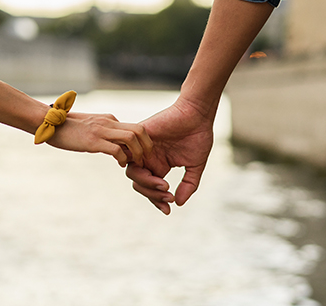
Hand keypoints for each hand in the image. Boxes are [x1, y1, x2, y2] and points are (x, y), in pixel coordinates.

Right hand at [45, 112, 152, 167]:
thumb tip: (111, 145)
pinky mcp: (93, 141)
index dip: (143, 143)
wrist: (48, 122)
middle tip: (145, 160)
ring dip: (138, 153)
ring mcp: (101, 130)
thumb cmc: (66, 127)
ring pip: (132, 138)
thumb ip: (102, 133)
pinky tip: (119, 164)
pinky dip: (122, 159)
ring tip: (135, 164)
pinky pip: (116, 149)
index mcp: (109, 119)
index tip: (141, 155)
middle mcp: (108, 122)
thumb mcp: (89, 127)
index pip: (135, 128)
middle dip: (147, 146)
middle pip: (140, 130)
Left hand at [126, 97, 214, 214]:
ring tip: (164, 184)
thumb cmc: (198, 136)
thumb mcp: (195, 166)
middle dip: (152, 194)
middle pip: (139, 183)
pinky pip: (128, 154)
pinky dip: (137, 166)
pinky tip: (153, 173)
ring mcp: (142, 148)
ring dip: (147, 183)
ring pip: (131, 173)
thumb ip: (188, 185)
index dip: (157, 201)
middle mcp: (148, 158)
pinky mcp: (139, 137)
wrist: (197, 115)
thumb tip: (177, 203)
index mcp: (159, 165)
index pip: (150, 188)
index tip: (167, 210)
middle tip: (167, 194)